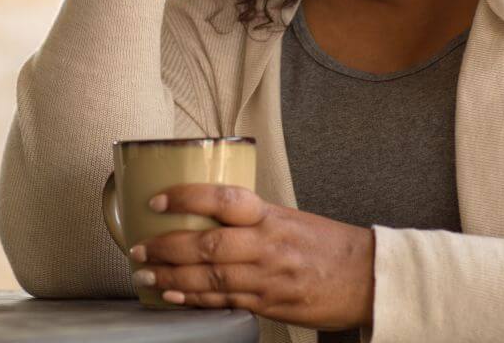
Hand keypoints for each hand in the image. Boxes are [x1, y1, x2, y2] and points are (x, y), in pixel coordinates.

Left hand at [127, 183, 374, 331]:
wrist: (366, 278)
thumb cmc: (327, 243)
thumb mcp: (290, 217)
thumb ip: (250, 215)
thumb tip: (205, 209)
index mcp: (271, 215)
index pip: (223, 199)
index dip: (187, 197)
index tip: (157, 199)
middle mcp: (267, 245)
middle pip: (208, 244)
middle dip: (166, 247)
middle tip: (136, 248)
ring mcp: (267, 279)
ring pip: (210, 278)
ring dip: (171, 278)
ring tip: (144, 274)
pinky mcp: (268, 305)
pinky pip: (224, 302)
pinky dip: (194, 300)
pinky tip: (172, 296)